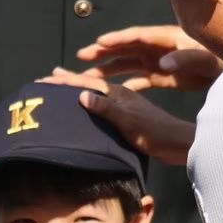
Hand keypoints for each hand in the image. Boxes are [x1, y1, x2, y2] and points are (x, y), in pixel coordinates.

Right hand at [39, 70, 197, 165]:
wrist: (177, 144)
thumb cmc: (155, 132)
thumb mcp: (129, 121)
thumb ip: (106, 108)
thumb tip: (81, 95)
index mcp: (118, 92)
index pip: (87, 82)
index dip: (65, 80)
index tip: (45, 78)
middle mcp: (120, 95)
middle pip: (89, 84)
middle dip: (69, 81)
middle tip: (47, 79)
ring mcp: (124, 105)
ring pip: (96, 94)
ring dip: (79, 91)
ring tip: (62, 90)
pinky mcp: (128, 116)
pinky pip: (103, 106)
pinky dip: (91, 104)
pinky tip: (88, 108)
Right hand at [76, 25, 222, 90]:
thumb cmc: (222, 61)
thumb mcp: (206, 59)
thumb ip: (185, 59)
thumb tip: (161, 64)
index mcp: (166, 38)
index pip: (137, 36)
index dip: (118, 38)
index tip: (100, 43)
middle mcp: (158, 48)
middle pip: (126, 47)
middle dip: (103, 52)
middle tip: (81, 56)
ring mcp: (158, 62)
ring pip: (127, 63)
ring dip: (108, 69)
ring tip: (87, 75)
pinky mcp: (162, 77)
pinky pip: (138, 79)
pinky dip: (124, 84)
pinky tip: (112, 93)